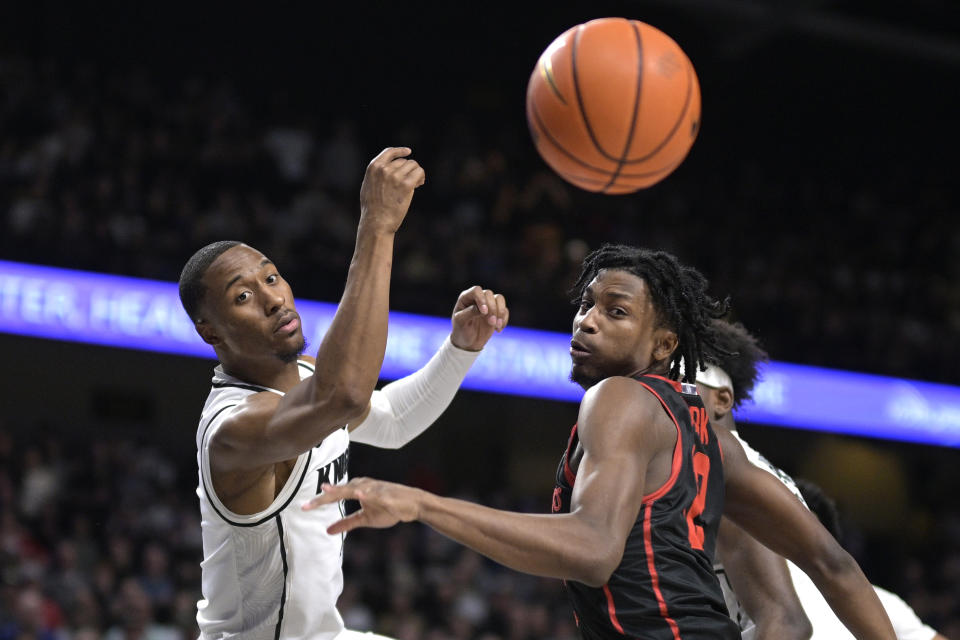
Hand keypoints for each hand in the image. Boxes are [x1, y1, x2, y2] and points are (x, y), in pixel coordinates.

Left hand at [301, 477, 421, 534]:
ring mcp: (375, 489)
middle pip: (340, 491)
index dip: (319, 502)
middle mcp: (364, 486)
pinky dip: (367, 493)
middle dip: (324, 497)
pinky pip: (375, 494)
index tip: (303, 507)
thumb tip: (327, 531)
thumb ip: (346, 523)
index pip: (335, 496)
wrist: (412, 504)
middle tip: (307, 505)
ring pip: (354, 489)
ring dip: (341, 490)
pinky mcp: (387, 496)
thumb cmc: (389, 508)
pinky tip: (359, 494)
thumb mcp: (365, 519)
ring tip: (326, 491)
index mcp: (357, 490)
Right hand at [358, 147, 425, 233]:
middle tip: (412, 180)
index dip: (400, 151)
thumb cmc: (372, 208)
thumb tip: (388, 168)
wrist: (377, 222)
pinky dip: (421, 176)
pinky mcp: (406, 185)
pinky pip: (419, 172)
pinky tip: (419, 184)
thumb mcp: (368, 186)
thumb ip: (377, 175)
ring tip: (416, 183)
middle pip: (404, 161)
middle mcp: (385, 169)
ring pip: (413, 165)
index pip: (389, 152)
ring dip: (416, 173)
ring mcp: (396, 176)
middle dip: (409, 169)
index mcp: (374, 168)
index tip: (408, 151)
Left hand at [450, 286, 508, 350]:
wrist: (468, 343)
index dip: (482, 299)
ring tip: (497, 325)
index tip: (484, 312)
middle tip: (491, 322)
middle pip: (489, 294)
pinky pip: (505, 310)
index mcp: (466, 298)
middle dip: (492, 309)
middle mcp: (477, 298)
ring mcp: (488, 304)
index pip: (476, 290)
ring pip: (499, 299)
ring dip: (500, 312)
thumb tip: (484, 309)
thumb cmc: (461, 330)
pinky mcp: (496, 312)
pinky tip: (498, 329)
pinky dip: (504, 319)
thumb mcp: (461, 322)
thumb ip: (470, 313)